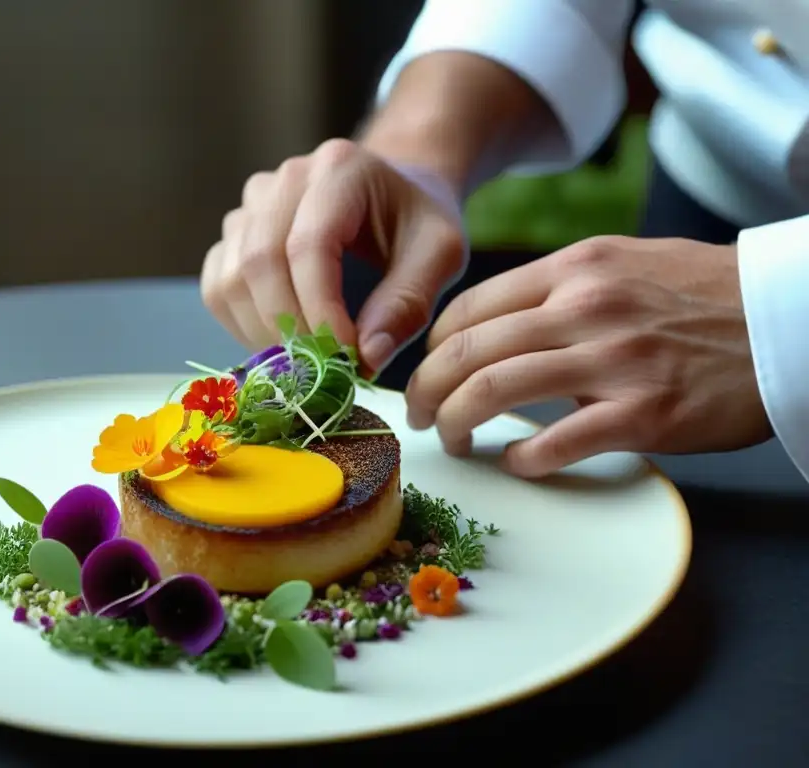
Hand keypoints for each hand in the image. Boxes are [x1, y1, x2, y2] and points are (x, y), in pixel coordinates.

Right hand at [200, 138, 465, 372]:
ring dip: (263, 333)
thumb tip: (366, 357)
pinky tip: (281, 344)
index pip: (308, 246)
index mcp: (339, 169)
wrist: (392, 195)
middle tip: (324, 370)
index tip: (347, 358)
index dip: (320, 311)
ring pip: (231, 278)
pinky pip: (217, 286)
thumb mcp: (440, 254)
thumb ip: (409, 302)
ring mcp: (252, 205)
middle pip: (260, 261)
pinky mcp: (234, 234)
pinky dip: (241, 326)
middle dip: (290, 328)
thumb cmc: (416, 222)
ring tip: (306, 362)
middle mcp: (285, 179)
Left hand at [405, 236, 771, 476]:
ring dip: (457, 424)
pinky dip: (522, 459)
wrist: (789, 318)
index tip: (426, 372)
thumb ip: (559, 290)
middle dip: (425, 391)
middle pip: (467, 352)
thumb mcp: (625, 265)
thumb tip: (501, 329)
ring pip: (494, 392)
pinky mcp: (644, 413)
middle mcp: (585, 307)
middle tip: (419, 416)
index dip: (432, 348)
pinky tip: (518, 463)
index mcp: (575, 268)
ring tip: (454, 443)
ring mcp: (613, 360)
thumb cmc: (704, 295)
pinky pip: (555, 443)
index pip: (469, 309)